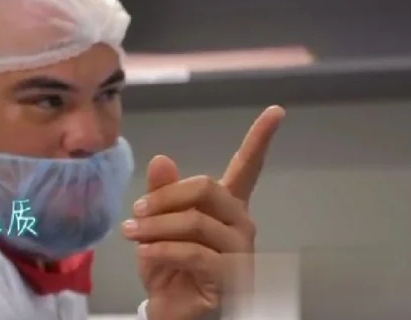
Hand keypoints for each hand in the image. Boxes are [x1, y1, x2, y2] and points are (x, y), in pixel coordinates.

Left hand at [122, 106, 284, 319]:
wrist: (173, 311)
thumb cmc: (170, 269)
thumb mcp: (157, 228)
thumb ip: (161, 194)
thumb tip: (162, 159)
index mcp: (226, 207)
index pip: (247, 167)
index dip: (260, 139)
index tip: (276, 111)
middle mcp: (240, 224)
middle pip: (207, 188)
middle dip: (165, 196)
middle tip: (135, 211)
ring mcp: (240, 251)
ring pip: (196, 221)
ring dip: (156, 226)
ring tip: (133, 234)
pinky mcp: (232, 277)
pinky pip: (194, 252)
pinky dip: (163, 249)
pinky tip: (145, 253)